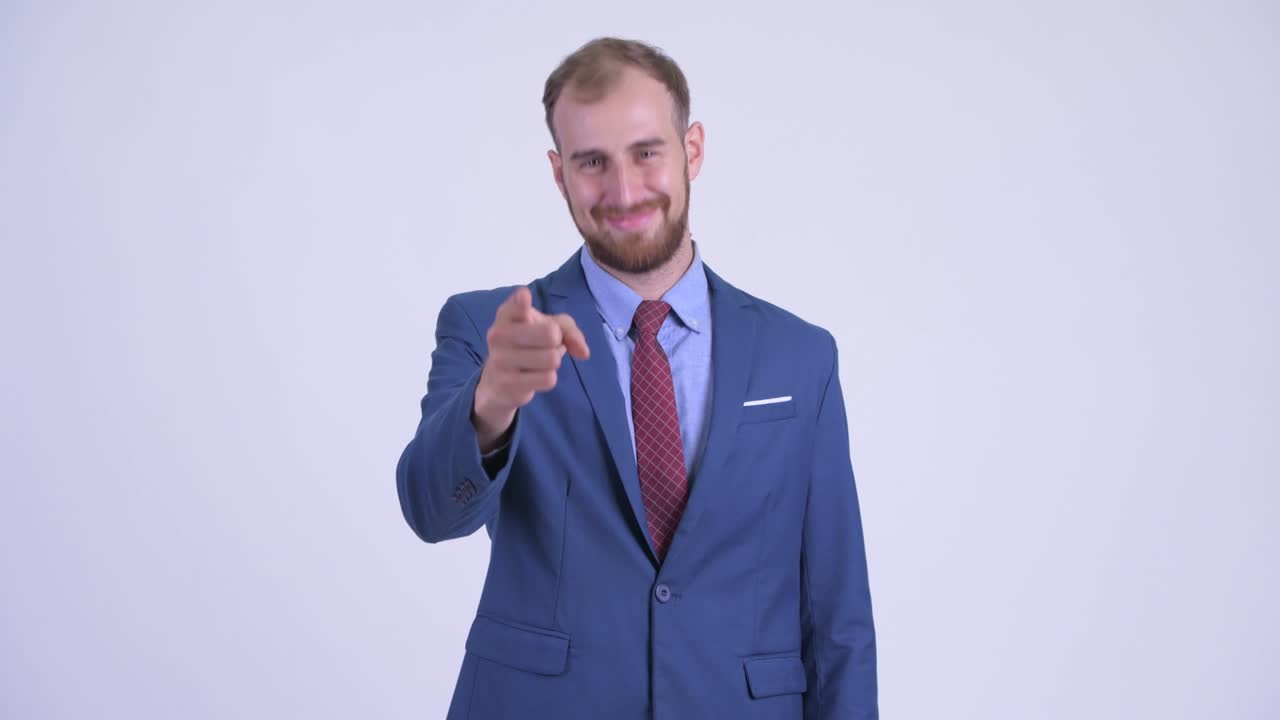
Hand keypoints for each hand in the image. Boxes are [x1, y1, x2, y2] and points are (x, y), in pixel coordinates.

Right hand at [472, 286, 588, 450]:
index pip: (516, 305)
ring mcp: (499, 360)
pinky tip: (533, 375)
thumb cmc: (528, 343)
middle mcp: (498, 334)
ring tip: (539, 360)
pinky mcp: (506, 384)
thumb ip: (569, 330)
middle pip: (550, 334)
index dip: (522, 302)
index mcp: (507, 314)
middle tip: (546, 344)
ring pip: (552, 359)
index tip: (525, 297)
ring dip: (553, 361)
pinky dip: (548, 378)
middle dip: (558, 341)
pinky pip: (548, 379)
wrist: (499, 379)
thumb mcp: (549, 327)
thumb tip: (583, 353)